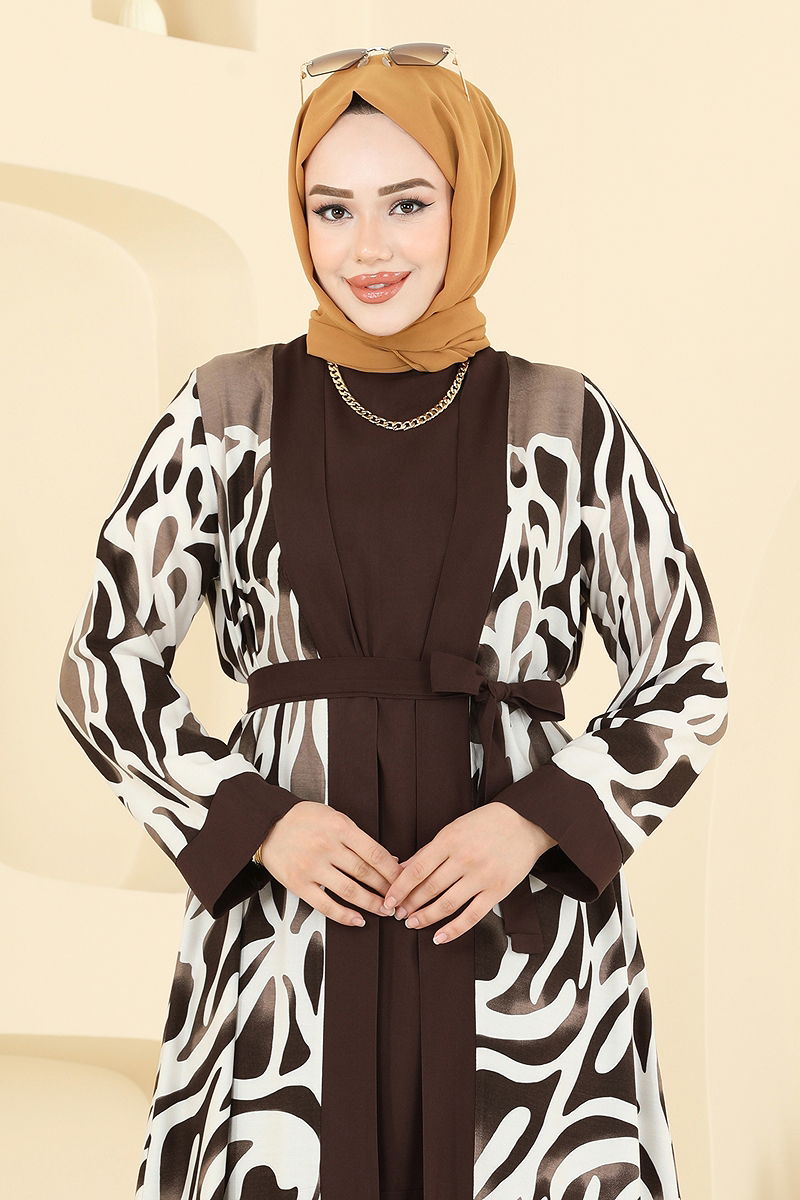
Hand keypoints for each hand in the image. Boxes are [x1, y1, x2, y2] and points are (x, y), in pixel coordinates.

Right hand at [257, 801, 403, 927]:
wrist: (266, 823)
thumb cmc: (304, 819)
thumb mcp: (334, 818)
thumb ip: (359, 838)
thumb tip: (388, 859)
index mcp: (339, 827)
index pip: (374, 852)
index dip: (392, 870)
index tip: (404, 880)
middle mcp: (327, 846)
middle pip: (365, 873)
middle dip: (386, 889)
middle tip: (398, 899)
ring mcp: (311, 866)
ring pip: (349, 891)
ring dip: (370, 903)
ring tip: (384, 910)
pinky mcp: (298, 883)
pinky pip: (325, 905)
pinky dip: (344, 915)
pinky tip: (358, 920)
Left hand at [381, 802, 556, 944]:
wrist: (526, 821)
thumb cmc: (487, 823)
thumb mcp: (453, 828)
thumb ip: (429, 851)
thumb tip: (403, 868)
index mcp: (450, 840)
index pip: (417, 869)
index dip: (399, 888)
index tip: (388, 900)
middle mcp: (465, 859)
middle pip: (429, 889)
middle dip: (410, 905)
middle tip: (398, 914)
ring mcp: (482, 876)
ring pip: (447, 904)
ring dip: (426, 917)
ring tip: (413, 924)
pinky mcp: (498, 890)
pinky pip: (473, 915)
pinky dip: (454, 930)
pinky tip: (440, 936)